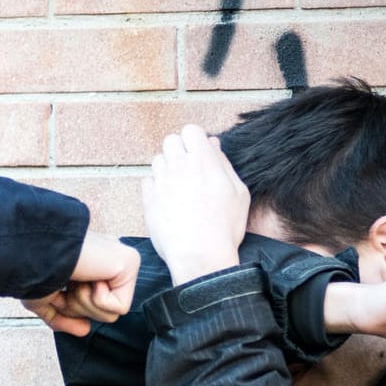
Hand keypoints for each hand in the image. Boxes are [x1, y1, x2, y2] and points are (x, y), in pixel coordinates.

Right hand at [24, 233, 138, 335]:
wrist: (34, 252)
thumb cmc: (33, 267)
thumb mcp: (43, 300)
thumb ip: (62, 318)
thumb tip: (85, 330)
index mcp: (91, 263)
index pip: (91, 306)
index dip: (71, 307)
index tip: (58, 287)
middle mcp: (108, 259)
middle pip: (102, 313)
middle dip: (77, 308)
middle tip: (67, 283)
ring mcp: (121, 259)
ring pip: (111, 314)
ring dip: (85, 303)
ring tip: (76, 279)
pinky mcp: (130, 262)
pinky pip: (120, 307)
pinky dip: (97, 299)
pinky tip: (89, 276)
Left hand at [142, 125, 248, 284]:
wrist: (199, 256)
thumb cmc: (224, 227)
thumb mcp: (238, 192)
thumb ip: (223, 164)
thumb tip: (212, 146)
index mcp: (203, 160)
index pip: (191, 130)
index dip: (195, 140)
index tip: (200, 153)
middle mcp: (179, 166)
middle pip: (171, 140)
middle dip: (179, 150)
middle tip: (189, 168)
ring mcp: (161, 183)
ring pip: (157, 159)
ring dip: (167, 167)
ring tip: (179, 186)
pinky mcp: (148, 200)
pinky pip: (147, 181)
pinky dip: (156, 186)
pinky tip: (168, 199)